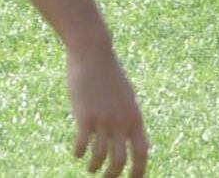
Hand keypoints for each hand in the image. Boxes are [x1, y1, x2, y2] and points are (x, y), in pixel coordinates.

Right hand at [65, 42, 148, 177]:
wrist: (92, 52)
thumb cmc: (109, 74)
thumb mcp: (127, 97)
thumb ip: (132, 120)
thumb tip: (140, 144)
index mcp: (135, 118)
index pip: (141, 154)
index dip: (138, 172)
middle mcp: (121, 122)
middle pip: (120, 161)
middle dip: (112, 175)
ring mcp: (103, 119)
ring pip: (100, 156)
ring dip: (95, 167)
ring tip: (90, 169)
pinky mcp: (84, 115)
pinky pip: (82, 144)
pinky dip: (79, 152)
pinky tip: (76, 154)